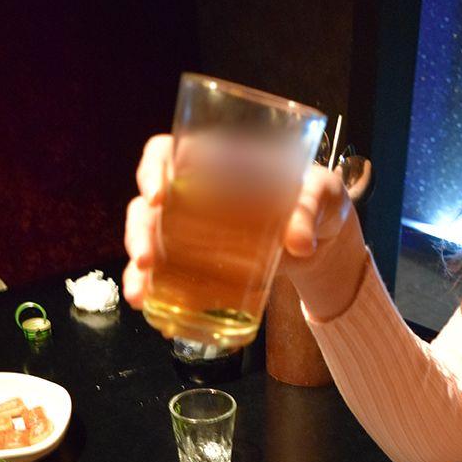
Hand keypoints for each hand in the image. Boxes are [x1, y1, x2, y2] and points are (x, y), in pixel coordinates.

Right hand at [123, 135, 366, 322]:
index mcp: (219, 163)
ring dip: (137, 267)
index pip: (169, 153)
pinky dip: (153, 291)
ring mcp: (194, 231)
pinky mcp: (200, 264)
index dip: (153, 169)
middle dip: (140, 231)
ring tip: (140, 295)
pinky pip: (166, 274)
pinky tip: (148, 308)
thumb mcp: (322, 194)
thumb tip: (299, 243)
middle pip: (149, 204)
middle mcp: (196, 194)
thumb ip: (309, 209)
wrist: (324, 243)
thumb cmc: (318, 200)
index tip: (157, 196)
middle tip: (146, 258)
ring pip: (150, 240)